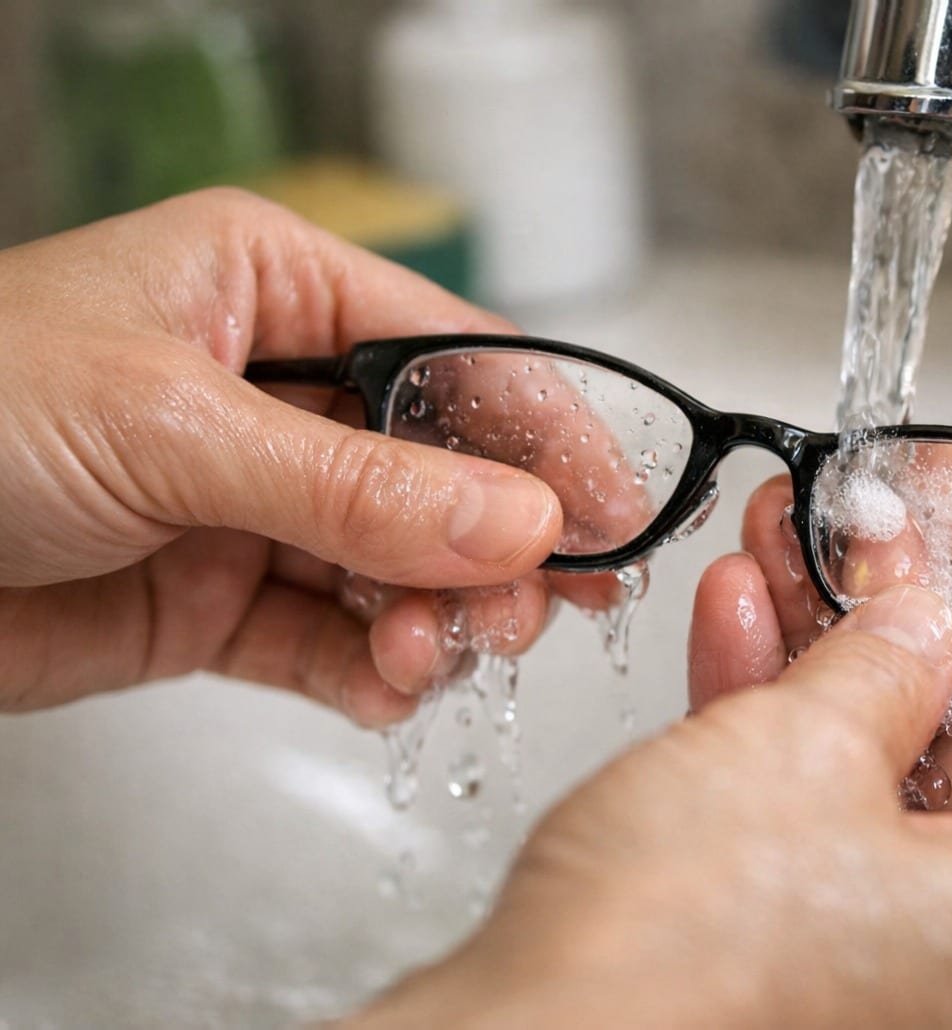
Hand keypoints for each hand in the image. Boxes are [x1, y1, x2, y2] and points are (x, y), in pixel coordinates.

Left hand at [0, 189, 564, 722]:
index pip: (455, 354)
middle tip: (530, 608)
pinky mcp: (220, 598)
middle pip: (446, 469)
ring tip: (429, 655)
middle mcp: (276, 391)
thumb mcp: (173, 428)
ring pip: (399, 564)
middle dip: (493, 544)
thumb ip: (357, 486)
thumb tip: (519, 521)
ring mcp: (256, 501)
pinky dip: (371, 670)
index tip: (610, 508)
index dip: (542, 431)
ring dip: (433, 617)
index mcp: (272, 290)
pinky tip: (384, 685)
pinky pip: (333, 637)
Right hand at [354, 534, 951, 1022]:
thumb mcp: (810, 746)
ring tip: (791, 541)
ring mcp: (926, 967)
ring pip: (905, 765)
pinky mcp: (828, 965)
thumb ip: (891, 658)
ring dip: (836, 642)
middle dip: (911, 601)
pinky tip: (744, 620)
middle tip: (872, 514)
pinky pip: (837, 819)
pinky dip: (791, 719)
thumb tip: (920, 614)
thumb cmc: (684, 969)